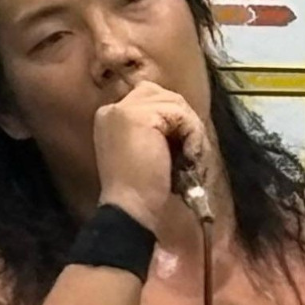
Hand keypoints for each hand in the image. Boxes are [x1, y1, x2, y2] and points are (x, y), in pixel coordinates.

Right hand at [94, 80, 206, 231]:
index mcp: (112, 116)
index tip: (183, 147)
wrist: (131, 207)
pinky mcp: (139, 115)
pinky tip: (188, 157)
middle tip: (192, 151)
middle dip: (184, 120)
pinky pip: (181, 114)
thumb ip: (157, 129)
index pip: (152, 98)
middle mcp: (113, 107)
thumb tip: (185, 117)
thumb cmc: (141, 189)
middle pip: (165, 96)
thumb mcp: (147, 149)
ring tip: (191, 158)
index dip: (174, 119)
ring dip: (191, 130)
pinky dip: (192, 135)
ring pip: (176, 104)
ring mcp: (124, 109)